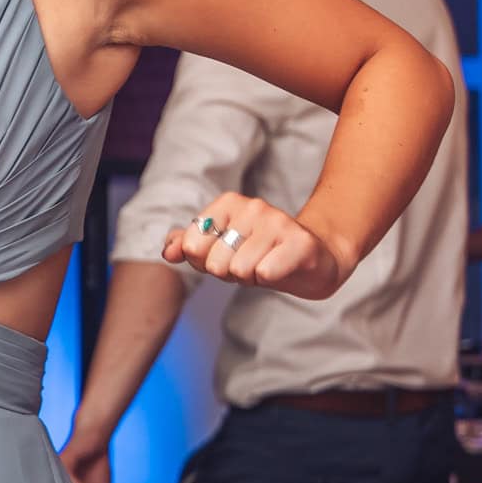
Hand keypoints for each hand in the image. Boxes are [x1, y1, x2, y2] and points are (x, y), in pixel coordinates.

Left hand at [163, 194, 349, 300]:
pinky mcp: (300, 242)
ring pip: (239, 270)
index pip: (192, 245)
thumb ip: (190, 246)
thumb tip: (168, 251)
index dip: (204, 262)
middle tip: (250, 264)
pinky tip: (281, 269)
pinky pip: (265, 272)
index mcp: (229, 203)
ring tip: (267, 266)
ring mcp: (278, 222)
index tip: (224, 256)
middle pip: (214, 262)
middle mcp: (253, 206)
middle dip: (229, 273)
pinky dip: (269, 278)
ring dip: (251, 278)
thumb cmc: (261, 253)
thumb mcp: (220, 249)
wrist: (313, 260)